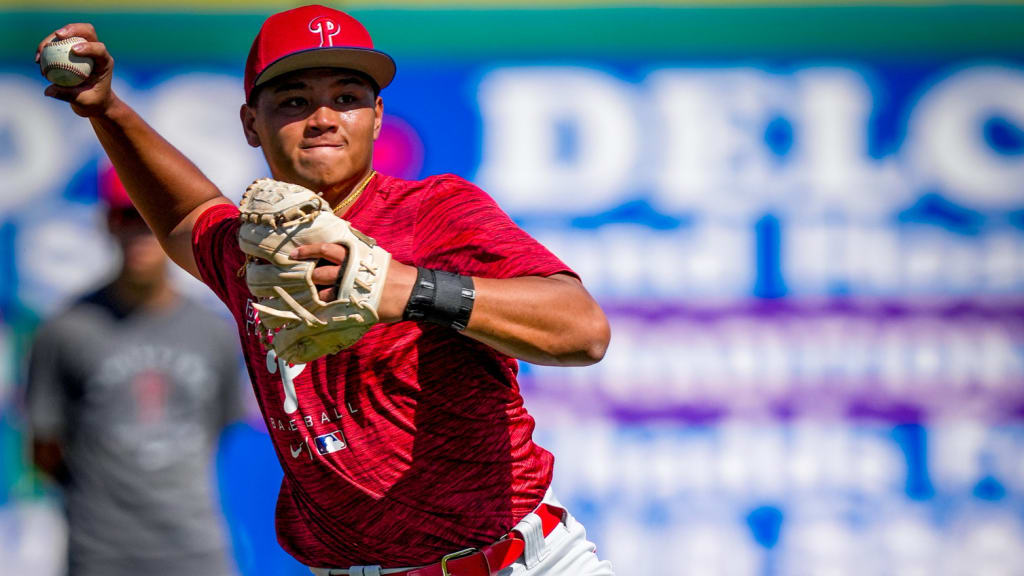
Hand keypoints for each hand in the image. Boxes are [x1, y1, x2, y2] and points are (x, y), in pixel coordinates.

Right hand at [37, 23, 115, 116]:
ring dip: (53, 38)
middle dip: (72, 29)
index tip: (74, 50)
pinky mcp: (71, 48)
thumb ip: (68, 95)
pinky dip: (47, 47)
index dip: (88, 47)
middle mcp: (95, 51)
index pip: (100, 49)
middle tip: (57, 34)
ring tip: (41, 52)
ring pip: (69, 34)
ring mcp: (83, 47)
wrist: (93, 100)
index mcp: (104, 62)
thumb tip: (48, 91)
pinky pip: (58, 43)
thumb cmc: (93, 102)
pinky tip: (38, 59)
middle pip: (87, 31)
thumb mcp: (83, 102)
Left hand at [289, 243, 415, 322]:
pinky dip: (323, 309)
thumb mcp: (374, 255)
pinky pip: (332, 308)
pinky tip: (314, 311)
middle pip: (318, 273)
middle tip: (292, 279)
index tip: (293, 254)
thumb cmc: (392, 272)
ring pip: (321, 292)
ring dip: (312, 295)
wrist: (409, 291)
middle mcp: (347, 270)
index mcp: (353, 255)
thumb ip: (356, 254)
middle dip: (305, 277)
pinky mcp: (352, 305)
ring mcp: (349, 289)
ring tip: (304, 297)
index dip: (307, 251)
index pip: (324, 249)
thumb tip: (340, 252)